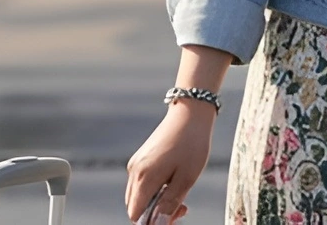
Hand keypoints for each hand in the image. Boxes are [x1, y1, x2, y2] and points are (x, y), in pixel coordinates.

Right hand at [124, 101, 216, 221]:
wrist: (190, 113)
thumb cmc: (192, 144)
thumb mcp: (187, 178)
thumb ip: (170, 203)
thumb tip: (158, 223)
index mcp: (143, 178)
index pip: (135, 214)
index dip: (152, 222)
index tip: (174, 217)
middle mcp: (134, 172)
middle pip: (135, 207)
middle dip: (155, 213)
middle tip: (183, 207)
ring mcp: (136, 164)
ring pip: (138, 195)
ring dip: (156, 201)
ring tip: (180, 194)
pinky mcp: (141, 158)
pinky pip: (142, 182)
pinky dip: (155, 189)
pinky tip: (173, 182)